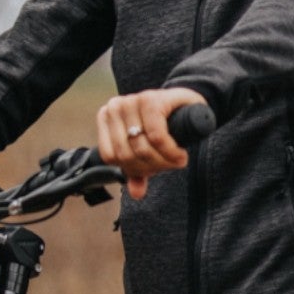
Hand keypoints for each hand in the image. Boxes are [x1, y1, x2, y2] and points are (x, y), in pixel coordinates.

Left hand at [96, 86, 202, 200]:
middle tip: (169, 165)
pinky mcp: (151, 100)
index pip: (110, 157)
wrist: (187, 103)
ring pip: (142, 148)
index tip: (152, 169)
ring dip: (163, 162)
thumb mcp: (148, 148)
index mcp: (106, 117)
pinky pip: (157, 137)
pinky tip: (180, 154)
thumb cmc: (164, 124)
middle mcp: (115, 107)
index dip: (133, 169)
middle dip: (151, 167)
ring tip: (176, 160)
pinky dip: (170, 151)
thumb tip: (136, 193)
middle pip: (126, 155)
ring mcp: (132, 101)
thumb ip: (138, 170)